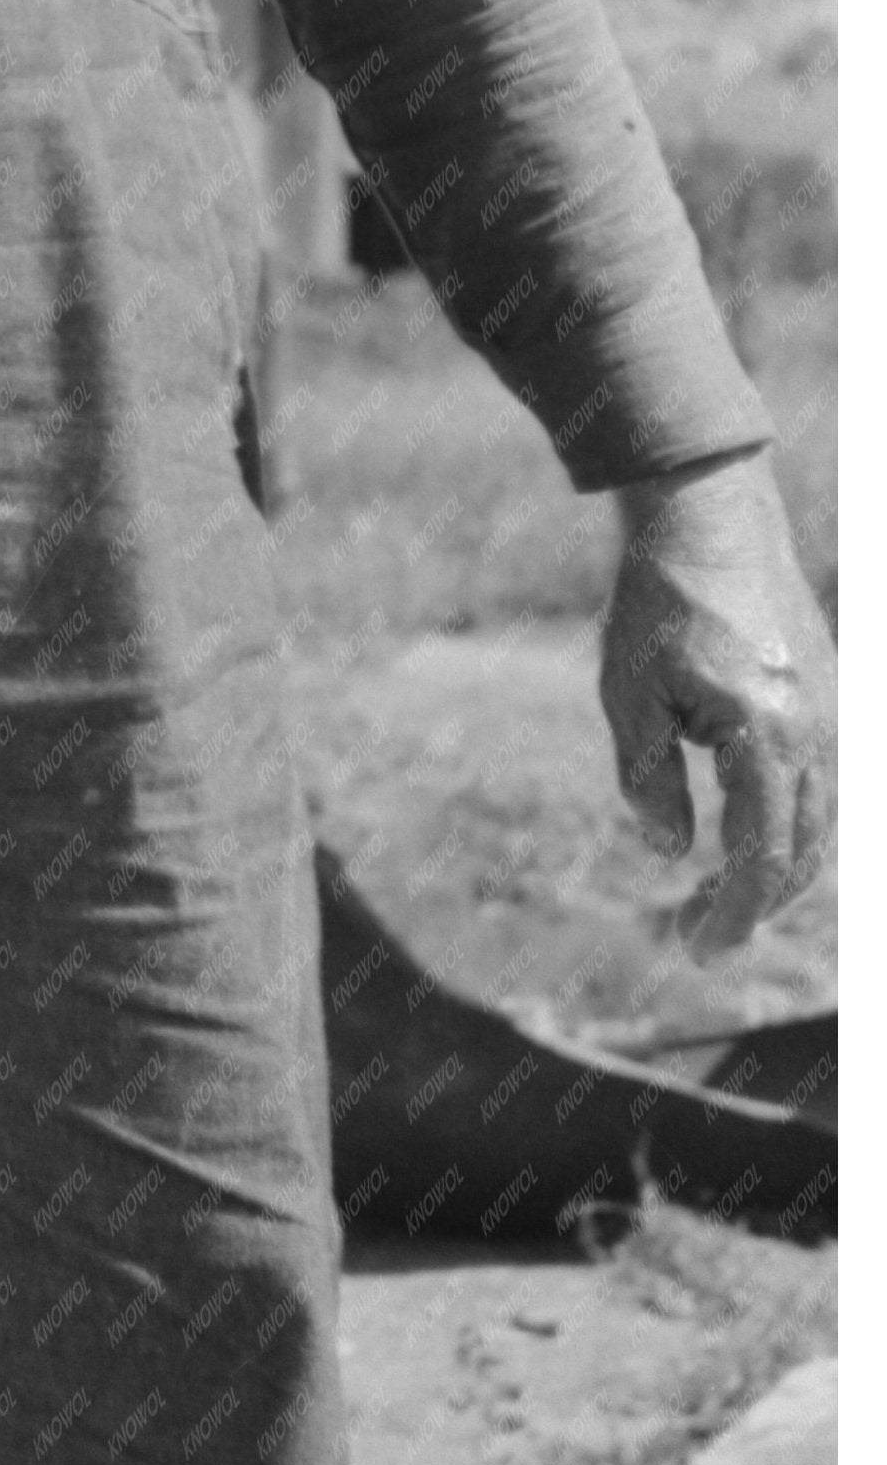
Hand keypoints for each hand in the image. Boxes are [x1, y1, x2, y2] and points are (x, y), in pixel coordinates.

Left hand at [599, 454, 835, 955]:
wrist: (710, 515)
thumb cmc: (659, 601)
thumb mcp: (629, 695)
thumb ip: (649, 781)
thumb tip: (672, 854)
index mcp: (769, 735)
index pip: (764, 861)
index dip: (732, 917)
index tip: (692, 950)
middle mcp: (819, 733)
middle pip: (802, 856)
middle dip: (750, 905)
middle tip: (688, 930)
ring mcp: (835, 716)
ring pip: (819, 826)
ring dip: (773, 868)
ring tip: (710, 889)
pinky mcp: (833, 699)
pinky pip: (823, 787)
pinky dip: (788, 824)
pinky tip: (739, 828)